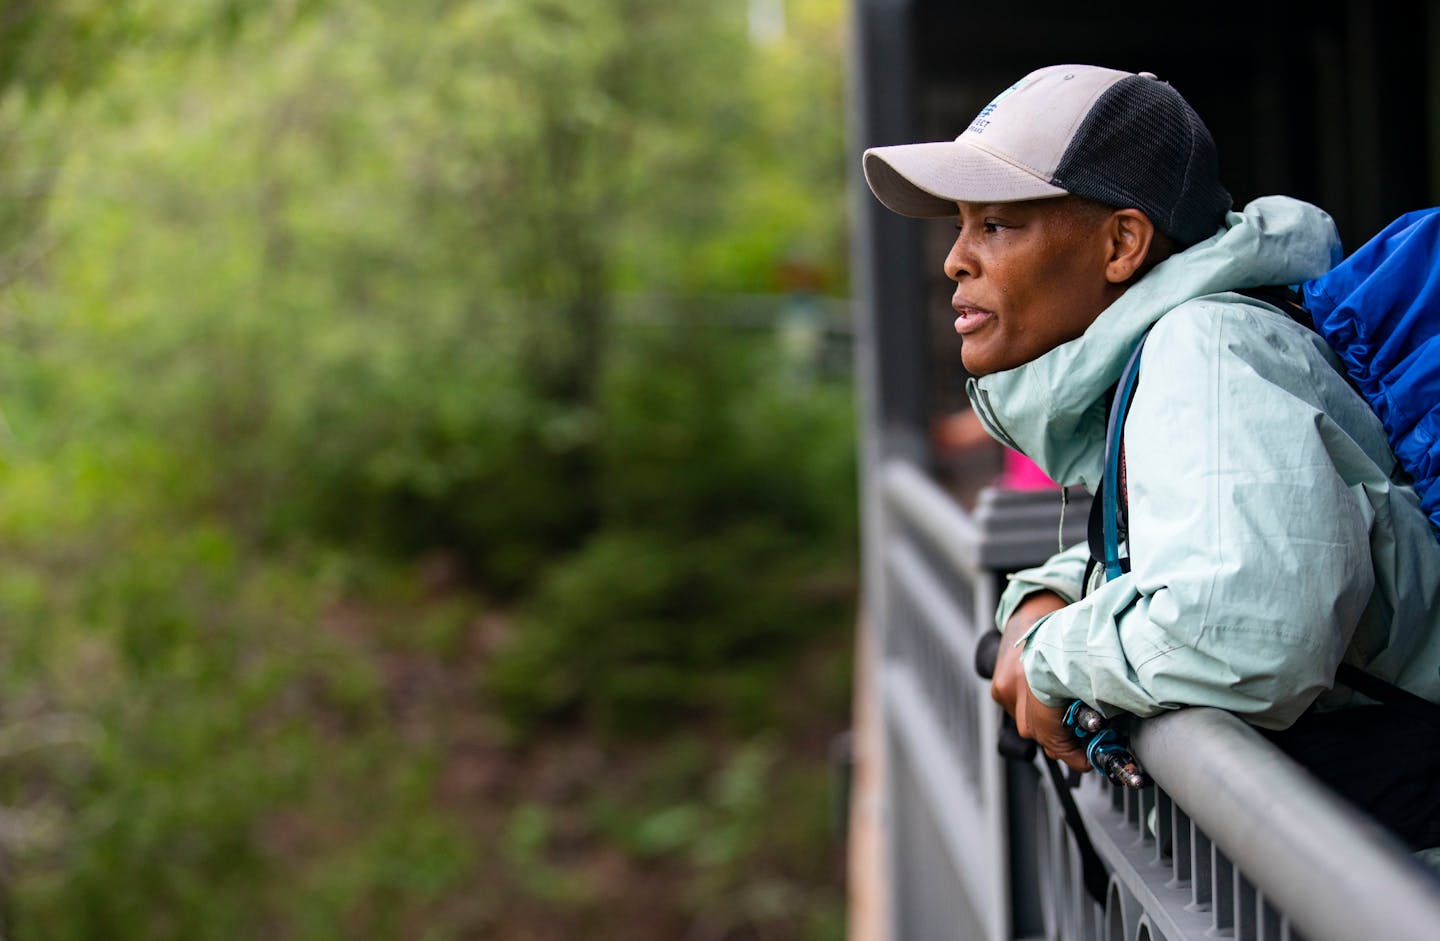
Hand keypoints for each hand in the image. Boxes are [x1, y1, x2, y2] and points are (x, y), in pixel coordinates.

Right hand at [990, 592, 1090, 773]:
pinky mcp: (998, 689)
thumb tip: (1103, 732)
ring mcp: (1005, 688)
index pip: (1051, 735)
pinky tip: (1046, 703)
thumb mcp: (1083, 663)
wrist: (1033, 610)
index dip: (1073, 754)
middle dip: (1062, 744)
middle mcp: (1019, 685)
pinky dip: (1033, 713)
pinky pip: (1017, 714)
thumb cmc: (1062, 631)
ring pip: (1027, 727)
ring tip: (1067, 724)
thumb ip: (1088, 698)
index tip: (1089, 760)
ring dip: (1047, 729)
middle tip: (1083, 747)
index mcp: (1042, 679)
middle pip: (1038, 734)